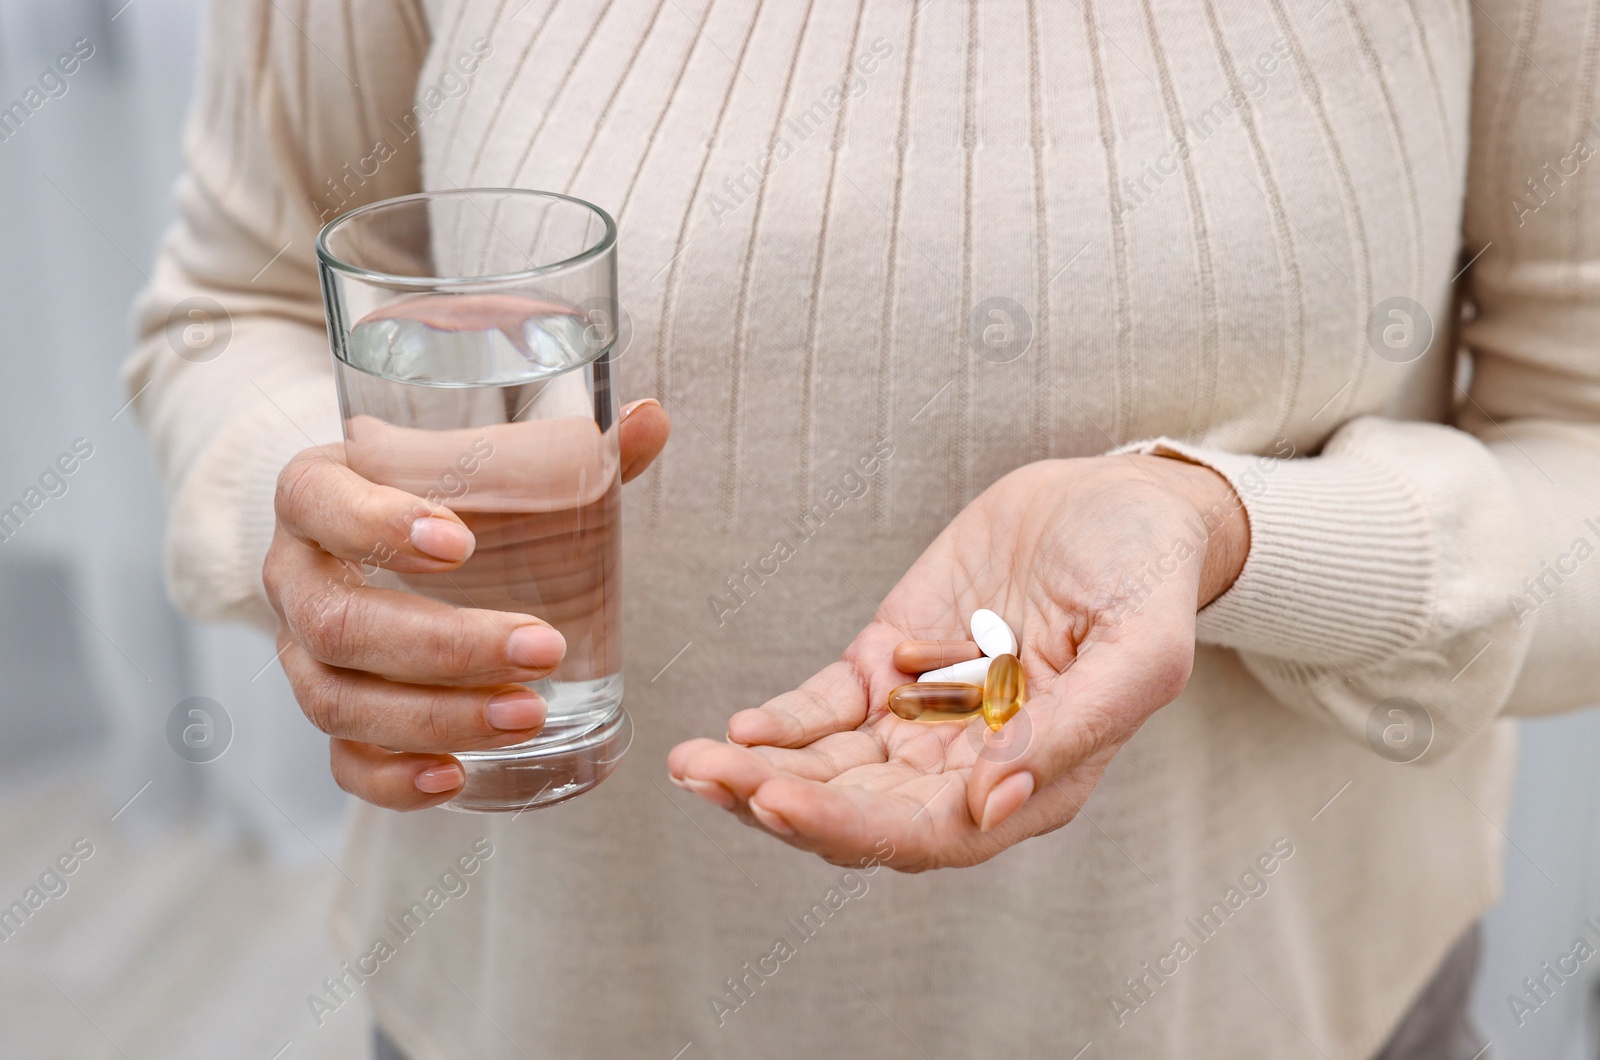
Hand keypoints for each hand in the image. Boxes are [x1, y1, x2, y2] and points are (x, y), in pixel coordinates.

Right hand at [264, 398, 668, 809]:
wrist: (374, 540)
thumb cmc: (441, 494)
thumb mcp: (486, 461)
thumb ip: (568, 449)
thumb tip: (651, 419)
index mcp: (319, 491)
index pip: (316, 499)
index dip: (376, 524)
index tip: (459, 542)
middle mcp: (296, 575)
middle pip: (339, 623)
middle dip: (444, 646)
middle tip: (543, 650)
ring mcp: (302, 652)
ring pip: (337, 701)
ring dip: (435, 716)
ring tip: (530, 716)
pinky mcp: (329, 711)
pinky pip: (340, 762)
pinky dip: (392, 779)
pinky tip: (457, 778)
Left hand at [668, 454, 1247, 870]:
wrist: (1119, 502)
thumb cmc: (1144, 574)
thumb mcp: (1141, 648)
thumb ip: (1074, 730)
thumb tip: (989, 807)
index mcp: (1034, 782)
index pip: (930, 833)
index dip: (850, 825)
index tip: (778, 800)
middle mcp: (969, 767)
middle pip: (860, 813)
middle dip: (779, 803)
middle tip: (709, 776)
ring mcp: (923, 717)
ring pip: (829, 770)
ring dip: (759, 773)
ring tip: (692, 762)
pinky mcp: (889, 663)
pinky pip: (825, 710)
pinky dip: (781, 723)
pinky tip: (739, 725)